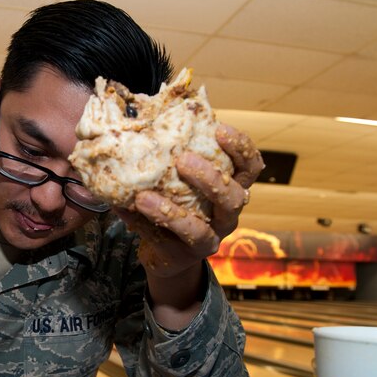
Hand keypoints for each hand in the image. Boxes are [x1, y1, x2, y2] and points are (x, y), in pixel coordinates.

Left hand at [117, 124, 263, 277]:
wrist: (168, 254)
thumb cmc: (177, 204)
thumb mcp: (180, 181)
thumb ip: (174, 157)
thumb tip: (143, 119)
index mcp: (231, 189)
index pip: (250, 167)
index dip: (240, 148)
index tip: (219, 129)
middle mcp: (227, 216)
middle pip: (232, 196)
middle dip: (210, 177)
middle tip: (183, 160)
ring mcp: (210, 239)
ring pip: (200, 229)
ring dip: (171, 213)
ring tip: (144, 198)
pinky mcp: (185, 256)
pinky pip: (166, 242)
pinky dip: (144, 225)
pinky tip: (127, 210)